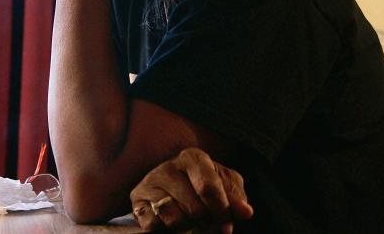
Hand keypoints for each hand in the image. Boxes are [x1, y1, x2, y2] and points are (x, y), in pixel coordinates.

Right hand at [130, 147, 253, 232]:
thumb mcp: (224, 186)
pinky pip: (154, 225)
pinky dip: (167, 231)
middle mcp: (169, 166)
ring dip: (187, 226)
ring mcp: (150, 182)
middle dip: (205, 221)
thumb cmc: (203, 185)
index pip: (208, 187)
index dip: (220, 210)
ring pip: (174, 218)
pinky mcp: (137, 201)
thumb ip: (236, 198)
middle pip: (193, 207)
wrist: (172, 188)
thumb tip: (246, 212)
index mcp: (193, 157)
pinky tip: (172, 222)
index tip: (226, 224)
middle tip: (207, 221)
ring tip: (191, 220)